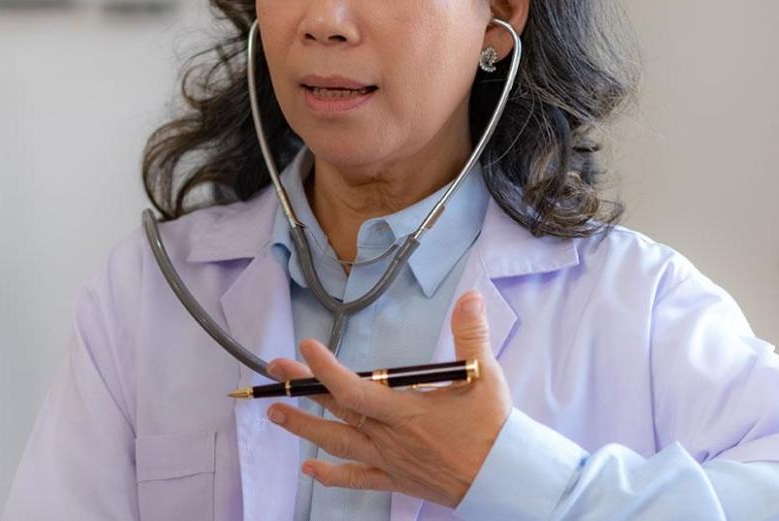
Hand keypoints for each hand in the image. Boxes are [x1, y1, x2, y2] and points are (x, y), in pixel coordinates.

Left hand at [265, 291, 510, 507]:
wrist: (503, 478)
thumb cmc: (493, 429)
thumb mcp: (486, 376)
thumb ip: (472, 335)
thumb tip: (470, 298)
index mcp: (406, 411)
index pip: (355, 389)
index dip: (326, 370)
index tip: (307, 348)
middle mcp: (390, 437)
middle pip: (336, 410)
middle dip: (303, 388)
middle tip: (276, 369)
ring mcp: (389, 460)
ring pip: (337, 443)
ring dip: (303, 428)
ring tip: (274, 413)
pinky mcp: (395, 479)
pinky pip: (357, 479)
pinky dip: (331, 475)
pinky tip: (309, 470)